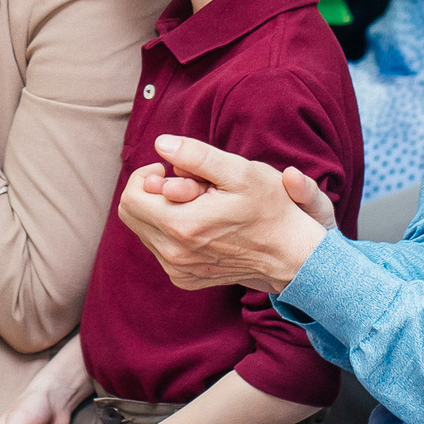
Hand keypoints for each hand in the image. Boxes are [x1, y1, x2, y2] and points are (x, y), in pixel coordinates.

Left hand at [116, 135, 327, 294]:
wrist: (292, 254)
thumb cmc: (270, 208)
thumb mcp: (239, 172)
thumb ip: (196, 155)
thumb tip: (160, 144)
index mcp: (181, 226)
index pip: (131, 196)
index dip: (146, 174)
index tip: (172, 170)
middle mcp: (173, 254)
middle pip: (131, 214)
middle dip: (152, 192)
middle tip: (186, 184)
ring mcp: (179, 270)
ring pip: (144, 231)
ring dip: (163, 211)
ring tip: (199, 204)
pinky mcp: (185, 279)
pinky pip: (160, 249)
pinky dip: (171, 231)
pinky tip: (201, 224)